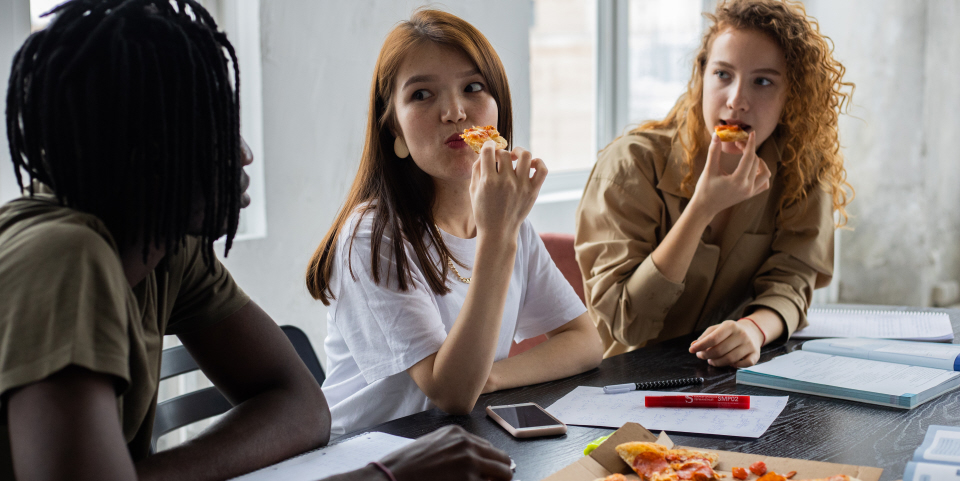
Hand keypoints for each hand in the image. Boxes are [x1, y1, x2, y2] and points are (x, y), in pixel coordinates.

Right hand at [378, 425, 512, 480]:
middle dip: (502, 473)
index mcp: (458, 434)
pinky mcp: (469, 480)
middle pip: (503, 460)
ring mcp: (470, 463)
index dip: (492, 464)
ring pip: (505, 474)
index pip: (489, 448)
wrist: (393, 475)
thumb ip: (454, 450)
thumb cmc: (406, 465)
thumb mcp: (433, 446)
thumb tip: (474, 462)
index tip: (491, 474)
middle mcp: (467, 444)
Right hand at [470, 141, 546, 242]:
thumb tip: (484, 152)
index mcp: (488, 181)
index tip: (489, 148)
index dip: (488, 146)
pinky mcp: (533, 192)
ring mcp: (521, 187)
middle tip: (501, 160)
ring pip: (526, 156)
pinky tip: (530, 165)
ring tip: (515, 157)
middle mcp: (506, 182)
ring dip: (519, 152)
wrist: (498, 232)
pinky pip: (542, 169)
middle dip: (501, 153)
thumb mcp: (473, 190)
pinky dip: (538, 162)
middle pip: (506, 154)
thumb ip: (476, 169)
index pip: (489, 151)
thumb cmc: (483, 211)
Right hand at [688, 131, 769, 219]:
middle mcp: (747, 187)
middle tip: (738, 144)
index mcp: (737, 181)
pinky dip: (762, 174)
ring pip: (765, 173)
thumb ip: (713, 151)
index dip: (750, 143)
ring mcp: (750, 192)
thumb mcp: (709, 169)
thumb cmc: (705, 188)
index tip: (752, 133)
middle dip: (748, 150)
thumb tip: (716, 134)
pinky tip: (753, 169)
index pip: (749, 157)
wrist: (705, 207)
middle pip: (756, 162)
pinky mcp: (750, 195)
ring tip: (749, 156)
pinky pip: (764, 184)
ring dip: (760, 162)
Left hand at [688, 319, 764, 367]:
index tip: (691, 350)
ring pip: (729, 360)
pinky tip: (727, 363)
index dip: (701, 346)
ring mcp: (750, 345)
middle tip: (701, 356)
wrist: (752, 331)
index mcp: (730, 326)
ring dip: (716, 363)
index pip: (713, 338)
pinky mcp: (755, 355)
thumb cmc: (729, 332)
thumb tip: (693, 345)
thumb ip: (704, 337)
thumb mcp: (717, 329)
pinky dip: (733, 366)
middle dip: (706, 355)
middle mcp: (742, 335)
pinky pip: (742, 365)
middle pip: (719, 351)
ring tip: (711, 360)